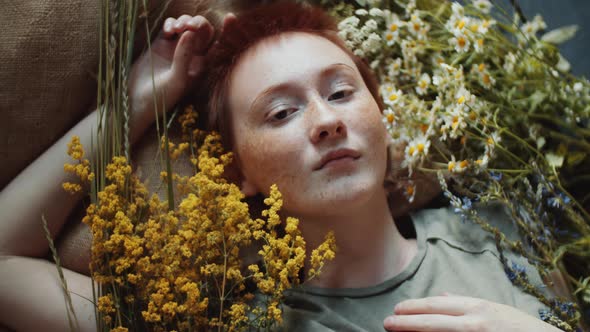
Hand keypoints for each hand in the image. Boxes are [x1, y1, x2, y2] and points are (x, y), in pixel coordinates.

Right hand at [128, 14, 235, 140]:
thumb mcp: (177, 78)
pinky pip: (169, 27)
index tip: (229, 17)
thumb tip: (191, 32)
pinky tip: (168, 30)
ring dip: (184, 21)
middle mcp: (192, 55)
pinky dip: (170, 24)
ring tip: (177, 28)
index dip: (226, 30)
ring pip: (186, 26)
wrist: (138, 101)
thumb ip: (184, 56)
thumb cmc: (162, 96)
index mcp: (202, 65)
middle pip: (202, 31)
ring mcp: (176, 48)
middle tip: (190, 26)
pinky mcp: (160, 44)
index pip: (218, 44)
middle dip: (199, 23)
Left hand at [383, 294, 560, 331]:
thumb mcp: (495, 310)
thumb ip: (465, 304)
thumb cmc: (520, 328)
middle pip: (433, 322)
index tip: (397, 309)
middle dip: (407, 323)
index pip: (438, 306)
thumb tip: (439, 297)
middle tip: (387, 323)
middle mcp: (476, 323)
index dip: (415, 307)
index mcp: (478, 308)